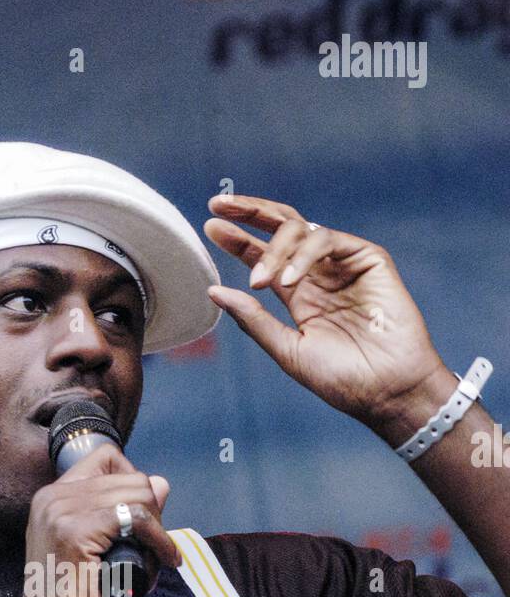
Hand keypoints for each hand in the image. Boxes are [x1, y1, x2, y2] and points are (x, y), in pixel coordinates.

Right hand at [16, 442, 180, 596]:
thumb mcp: (102, 554)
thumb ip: (125, 517)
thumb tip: (161, 483)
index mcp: (51, 499)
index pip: (107, 458)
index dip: (135, 485)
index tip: (143, 522)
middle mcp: (51, 498)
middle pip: (130, 475)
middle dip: (153, 512)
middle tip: (153, 549)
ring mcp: (60, 513)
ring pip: (138, 492)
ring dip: (158, 529)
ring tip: (155, 559)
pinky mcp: (75, 533)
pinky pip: (137, 517)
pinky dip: (159, 540)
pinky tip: (164, 561)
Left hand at [204, 193, 452, 431]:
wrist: (387, 391)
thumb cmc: (341, 379)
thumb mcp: (287, 350)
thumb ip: (253, 319)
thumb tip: (212, 290)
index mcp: (299, 293)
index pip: (263, 255)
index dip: (238, 239)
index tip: (210, 226)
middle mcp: (320, 273)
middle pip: (281, 227)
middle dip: (249, 211)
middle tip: (218, 205)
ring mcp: (344, 264)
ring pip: (301, 230)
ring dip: (273, 250)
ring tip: (259, 281)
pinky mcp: (368, 259)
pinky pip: (328, 240)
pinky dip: (303, 255)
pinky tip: (287, 280)